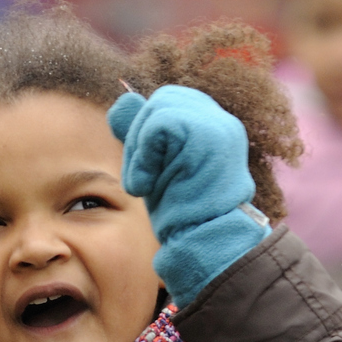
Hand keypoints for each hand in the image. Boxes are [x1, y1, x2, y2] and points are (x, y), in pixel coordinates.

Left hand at [107, 86, 265, 306]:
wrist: (204, 242)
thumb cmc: (182, 211)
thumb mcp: (156, 166)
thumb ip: (143, 134)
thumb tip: (123, 99)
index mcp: (212, 125)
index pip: (166, 105)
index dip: (147, 136)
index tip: (151, 174)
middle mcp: (219, 119)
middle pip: (160, 101)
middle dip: (140, 140)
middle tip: (144, 182)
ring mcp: (216, 124)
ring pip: (156, 110)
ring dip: (140, 152)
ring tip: (147, 185)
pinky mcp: (206, 133)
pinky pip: (157, 125)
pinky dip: (144, 157)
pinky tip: (148, 185)